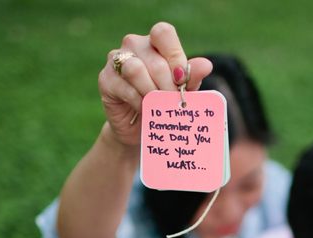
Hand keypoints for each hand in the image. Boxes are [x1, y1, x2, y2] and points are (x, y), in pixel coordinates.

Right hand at [98, 22, 212, 146]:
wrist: (140, 128)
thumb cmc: (163, 103)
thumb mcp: (182, 90)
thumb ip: (191, 77)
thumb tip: (206, 65)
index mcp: (154, 42)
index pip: (163, 33)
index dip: (175, 56)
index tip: (182, 80)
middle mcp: (134, 45)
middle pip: (155, 60)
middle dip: (168, 86)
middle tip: (173, 102)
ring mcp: (116, 59)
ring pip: (136, 70)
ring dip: (152, 92)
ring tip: (159, 105)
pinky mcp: (105, 79)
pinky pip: (125, 88)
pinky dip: (139, 102)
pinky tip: (145, 110)